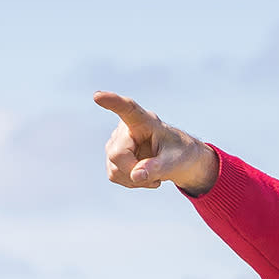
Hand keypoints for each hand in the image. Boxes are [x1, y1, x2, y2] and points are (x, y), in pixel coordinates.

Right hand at [94, 91, 219, 194]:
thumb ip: (157, 167)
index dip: (112, 103)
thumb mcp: (175, 162)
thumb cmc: (180, 154)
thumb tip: (135, 175)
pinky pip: (114, 175)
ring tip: (153, 174)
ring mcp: (116, 142)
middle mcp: (125, 128)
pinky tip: (144, 175)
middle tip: (157, 176)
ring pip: (114, 169)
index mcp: (145, 121)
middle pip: (117, 155)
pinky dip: (130, 181)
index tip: (98, 96)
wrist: (177, 160)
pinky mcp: (112, 156)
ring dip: (135, 179)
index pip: (127, 110)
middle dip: (135, 171)